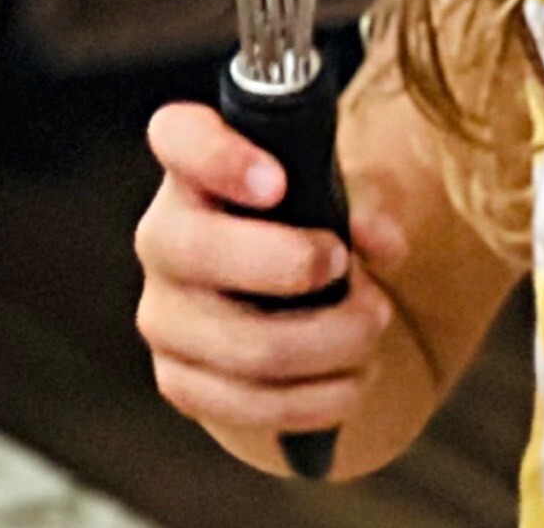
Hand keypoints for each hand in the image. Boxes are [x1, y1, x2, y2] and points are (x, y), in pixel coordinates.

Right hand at [133, 101, 406, 450]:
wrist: (280, 300)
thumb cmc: (303, 229)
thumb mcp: (338, 201)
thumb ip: (364, 206)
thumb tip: (382, 243)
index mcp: (192, 172)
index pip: (177, 138)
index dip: (219, 157)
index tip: (277, 183)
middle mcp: (160, 238)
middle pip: (200, 251)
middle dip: (293, 265)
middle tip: (350, 269)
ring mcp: (163, 315)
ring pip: (250, 346)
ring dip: (335, 341)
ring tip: (371, 323)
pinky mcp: (179, 381)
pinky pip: (256, 405)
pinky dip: (325, 397)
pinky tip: (352, 374)